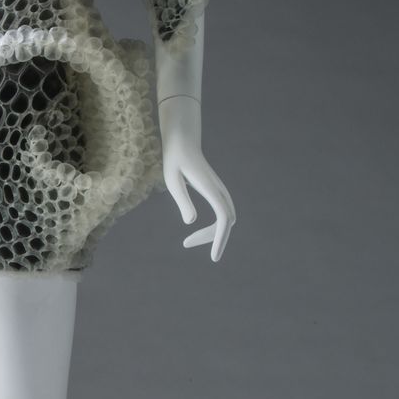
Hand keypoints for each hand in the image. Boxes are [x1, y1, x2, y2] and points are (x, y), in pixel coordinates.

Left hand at [158, 97, 234, 260]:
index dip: (220, 238)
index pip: (223, 218)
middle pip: (226, 221)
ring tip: (189, 241)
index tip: (214, 257)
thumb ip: (182, 200)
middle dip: (212, 238)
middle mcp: (219, 190)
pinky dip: (214, 226)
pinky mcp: (217, 191)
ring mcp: (220, 190)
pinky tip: (198, 230)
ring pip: (226, 218)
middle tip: (186, 244)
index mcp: (209, 188)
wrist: (183, 141)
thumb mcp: (172, 180)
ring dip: (212, 233)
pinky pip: (222, 213)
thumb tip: (191, 222)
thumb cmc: (174, 159)